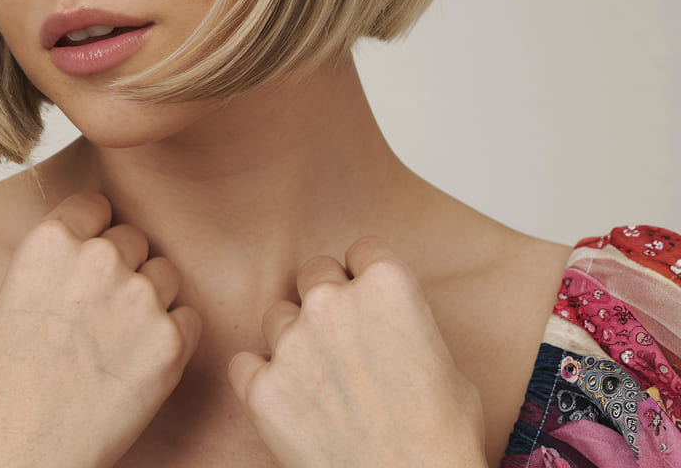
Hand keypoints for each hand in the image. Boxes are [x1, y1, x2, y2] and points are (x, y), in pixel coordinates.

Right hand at [0, 193, 200, 467]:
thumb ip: (62, 255)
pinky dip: (172, 338)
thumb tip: (99, 234)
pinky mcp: (171, 341)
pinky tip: (138, 364)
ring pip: (166, 274)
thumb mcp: (19, 290)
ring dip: (151, 300)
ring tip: (117, 343)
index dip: (94, 238)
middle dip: (124, 269)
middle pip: (134, 239)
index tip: (86, 269)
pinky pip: (189, 317)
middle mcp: (99, 257)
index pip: (98, 207)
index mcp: (53, 239)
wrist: (19, 451)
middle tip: (99, 316)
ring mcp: (139, 297)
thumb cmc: (8, 381)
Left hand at [228, 238, 486, 467]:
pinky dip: (260, 379)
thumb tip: (385, 321)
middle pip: (314, 272)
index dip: (366, 277)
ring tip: (320, 382)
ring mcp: (293, 342)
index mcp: (386, 283)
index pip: (361, 250)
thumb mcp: (444, 358)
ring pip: (278, 315)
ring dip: (293, 339)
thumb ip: (402, 319)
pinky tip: (286, 400)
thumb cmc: (442, 437)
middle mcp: (332, 300)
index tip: (367, 300)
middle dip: (326, 300)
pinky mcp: (263, 387)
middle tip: (342, 340)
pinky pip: (244, 363)